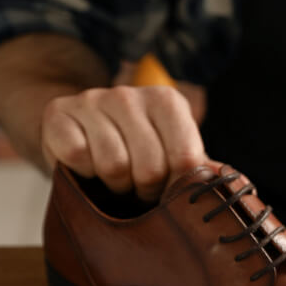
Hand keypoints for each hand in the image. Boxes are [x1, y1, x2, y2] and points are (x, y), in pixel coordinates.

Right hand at [40, 85, 206, 201]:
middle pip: (150, 168)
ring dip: (116, 185)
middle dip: (147, 190)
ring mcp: (92, 100)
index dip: (178, 188)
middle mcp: (129, 94)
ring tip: (116, 179)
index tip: (170, 190)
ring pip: (114, 166)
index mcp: (167, 101)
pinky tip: (88, 167)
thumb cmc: (135, 150)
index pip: (186, 159)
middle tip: (140, 188)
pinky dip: (83, 174)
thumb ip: (198, 166)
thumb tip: (226, 181)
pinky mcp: (58, 114)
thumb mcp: (170, 153)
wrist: (78, 130)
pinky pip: (78, 158)